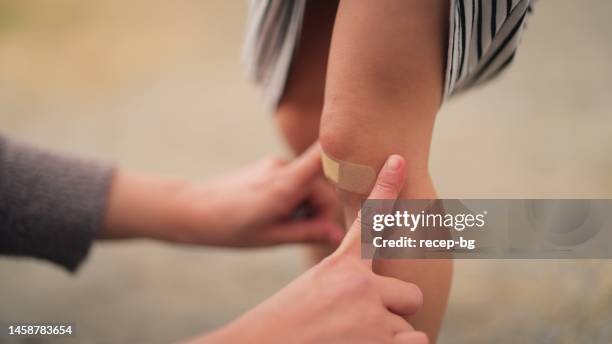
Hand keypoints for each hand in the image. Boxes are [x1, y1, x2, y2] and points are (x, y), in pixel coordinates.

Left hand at [172, 143, 341, 246]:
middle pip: (322, 185)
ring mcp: (275, 164)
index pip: (323, 157)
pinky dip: (294, 198)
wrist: (194, 209)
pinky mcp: (269, 166)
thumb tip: (338, 234)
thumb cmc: (231, 227)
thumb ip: (307, 233)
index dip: (345, 160)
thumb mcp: (272, 237)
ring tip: (283, 225)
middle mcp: (283, 167)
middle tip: (306, 234)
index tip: (361, 177)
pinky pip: (294, 181)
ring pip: (308, 185)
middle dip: (321, 209)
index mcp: (285, 185)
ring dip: (306, 205)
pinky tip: (276, 214)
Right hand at [190, 155, 427, 343]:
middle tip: (363, 324)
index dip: (386, 189)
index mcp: (340, 267)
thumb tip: (375, 294)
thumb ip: (345, 283)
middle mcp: (359, 285)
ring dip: (387, 339)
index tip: (397, 160)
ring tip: (350, 342)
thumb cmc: (285, 325)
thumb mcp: (314, 292)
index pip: (370, 222)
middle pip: (410, 295)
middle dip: (395, 312)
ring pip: (408, 328)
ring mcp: (371, 316)